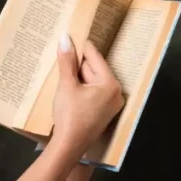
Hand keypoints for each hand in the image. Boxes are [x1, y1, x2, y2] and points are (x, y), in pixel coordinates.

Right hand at [51, 34, 123, 155]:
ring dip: (80, 76)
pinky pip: (95, 93)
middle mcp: (116, 93)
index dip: (82, 47)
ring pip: (94, 82)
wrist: (69, 145)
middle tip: (65, 52)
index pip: (96, 58)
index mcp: (111, 84)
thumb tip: (65, 39)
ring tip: (64, 68)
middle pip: (96, 70)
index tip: (74, 35)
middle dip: (80, 63)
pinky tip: (70, 85)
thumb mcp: (67, 85)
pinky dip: (83, 88)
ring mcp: (112, 104)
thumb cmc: (69, 115)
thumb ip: (67, 61)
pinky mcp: (105, 113)